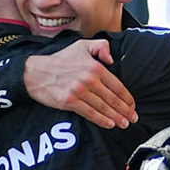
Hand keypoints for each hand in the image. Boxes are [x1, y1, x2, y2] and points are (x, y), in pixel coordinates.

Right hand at [23, 40, 137, 128]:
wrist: (36, 72)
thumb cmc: (60, 60)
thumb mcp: (81, 45)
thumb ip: (100, 47)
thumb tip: (112, 60)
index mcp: (95, 67)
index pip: (117, 85)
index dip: (127, 98)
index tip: (133, 105)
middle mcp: (89, 79)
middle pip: (112, 99)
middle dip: (125, 110)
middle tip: (133, 119)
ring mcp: (79, 91)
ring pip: (103, 107)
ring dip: (116, 117)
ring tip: (124, 124)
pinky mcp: (69, 101)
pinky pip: (89, 113)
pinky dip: (101, 120)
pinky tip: (110, 124)